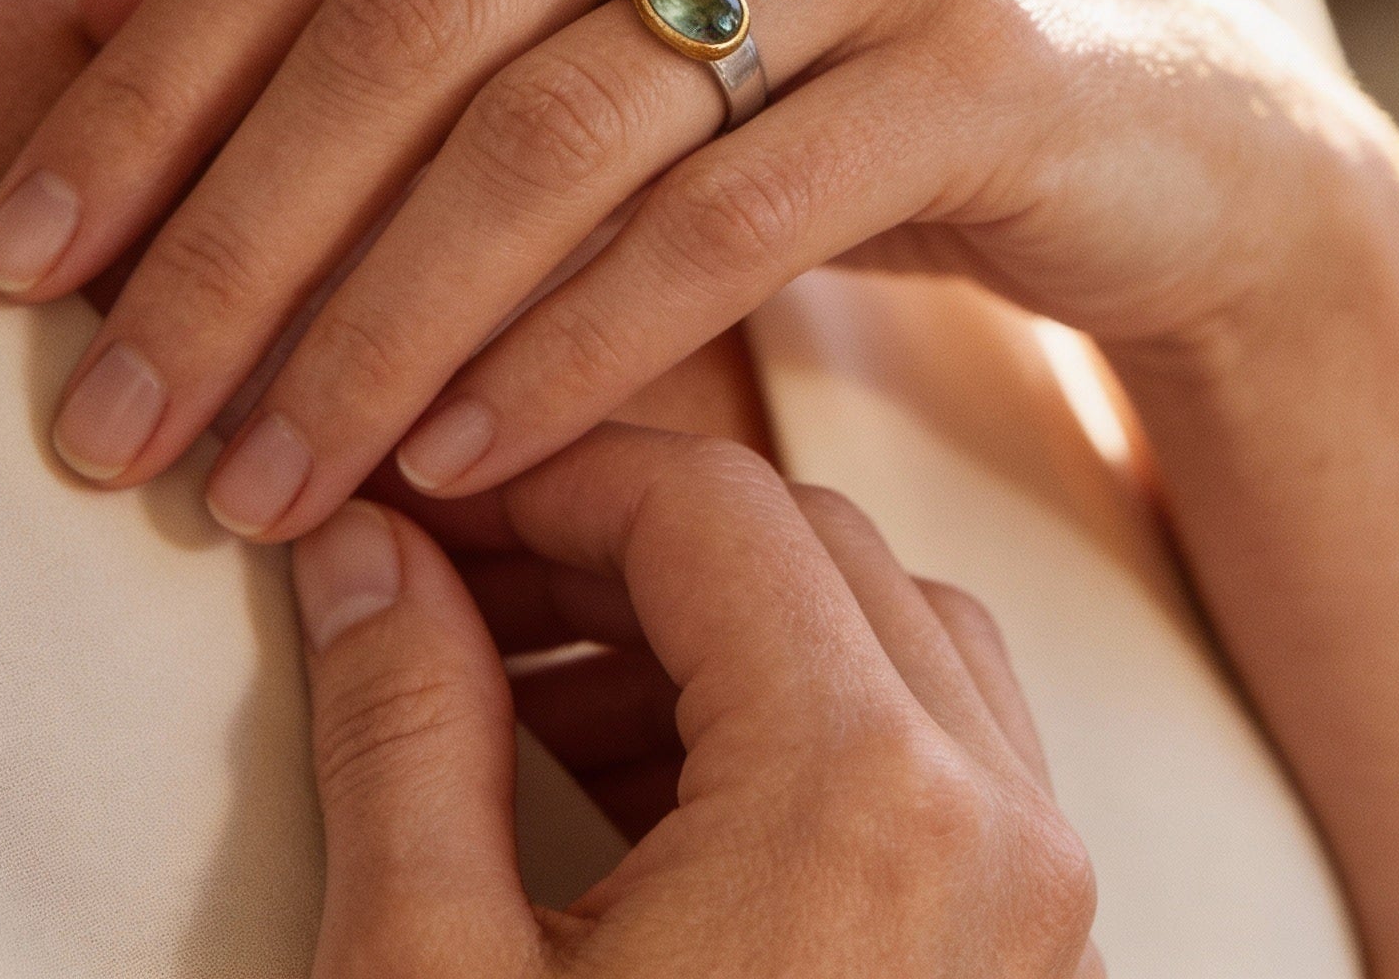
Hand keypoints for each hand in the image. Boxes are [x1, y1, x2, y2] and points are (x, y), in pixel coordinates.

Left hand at [0, 0, 1398, 528]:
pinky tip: (459, 462)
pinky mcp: (979, 52)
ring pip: (550, 128)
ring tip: (264, 483)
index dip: (146, 92)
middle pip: (406, 20)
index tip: (20, 262)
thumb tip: (84, 6)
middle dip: (231, 240)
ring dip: (377, 328)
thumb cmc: (820, 55)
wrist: (1157, 116)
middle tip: (115, 427)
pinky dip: (566, 351)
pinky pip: (720, 221)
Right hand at [292, 423, 1099, 978]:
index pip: (707, 506)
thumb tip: (362, 553)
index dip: (542, 470)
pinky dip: (773, 731)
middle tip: (444, 573)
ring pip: (873, 638)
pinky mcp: (1024, 976)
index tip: (417, 485)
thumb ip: (401, 732)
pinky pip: (921, 764)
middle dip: (608, 542)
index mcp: (863, 804)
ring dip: (692, 630)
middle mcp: (997, 834)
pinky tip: (619, 787)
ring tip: (511, 682)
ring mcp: (1036, 914)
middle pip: (799, 548)